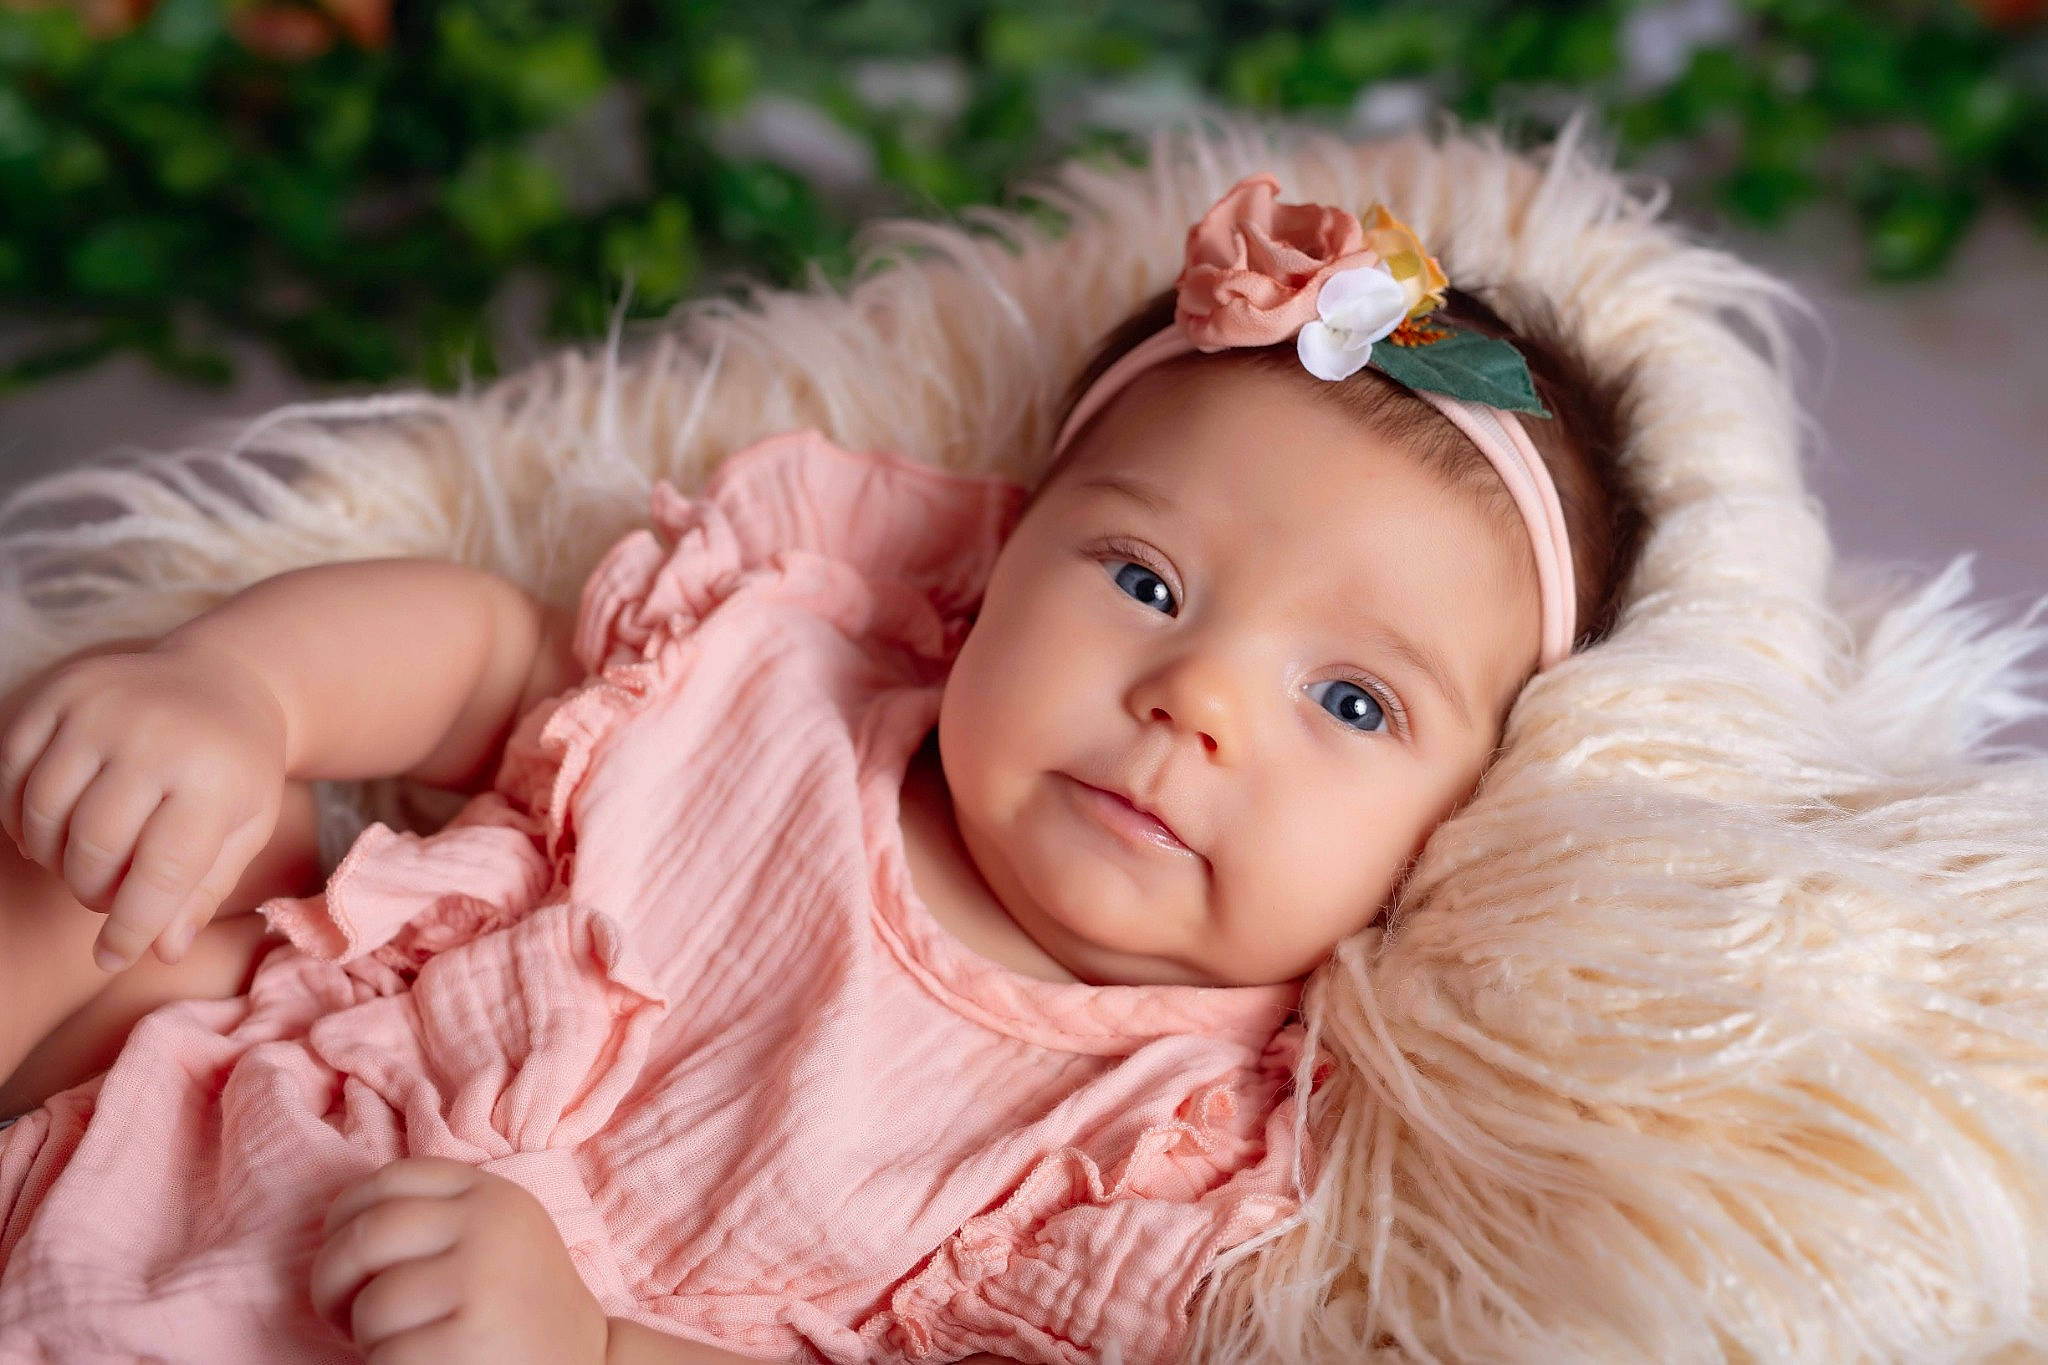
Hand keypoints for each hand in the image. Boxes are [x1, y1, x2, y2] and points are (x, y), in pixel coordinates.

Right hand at [0, 641, 289, 971]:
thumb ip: (203, 890)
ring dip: (53, 855)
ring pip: (44, 811)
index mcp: (213, 779)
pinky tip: (51, 829)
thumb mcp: (245, 828)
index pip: (161, 874)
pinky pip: (12, 769)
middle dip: (91, 890)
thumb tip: (161, 952)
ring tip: (83, 862)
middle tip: (105, 896)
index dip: (131, 928)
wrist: (226, 681)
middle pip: (94, 846)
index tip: (113, 957)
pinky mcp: (61, 692)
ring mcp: (103, 709)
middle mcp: (156, 738)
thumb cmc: (237, 769)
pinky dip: (20, 813)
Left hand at [310, 1156, 609, 1364]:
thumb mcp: (494, 1237)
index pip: (388, 1180)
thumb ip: (437, 1215)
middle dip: (331, 1282)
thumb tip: (340, 1227)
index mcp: (490, 1193)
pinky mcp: (469, 1339)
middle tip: (344, 1315)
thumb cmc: (518, 1309)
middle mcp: (488, 1225)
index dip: (344, 1219)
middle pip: (365, 1236)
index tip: (349, 1257)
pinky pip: (386, 1356)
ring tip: (403, 1345)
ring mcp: (481, 1280)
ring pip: (370, 1305)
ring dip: (367, 1339)